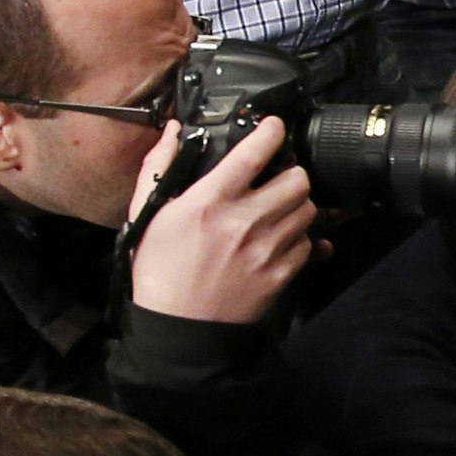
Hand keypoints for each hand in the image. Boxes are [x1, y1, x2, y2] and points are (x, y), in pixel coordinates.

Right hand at [125, 115, 319, 325]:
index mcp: (209, 202)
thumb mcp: (147, 214)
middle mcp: (244, 221)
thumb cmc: (160, 269)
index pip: (253, 153)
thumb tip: (172, 130)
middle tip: (278, 178)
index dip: (271, 132)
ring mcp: (266, 249)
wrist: (178, 327)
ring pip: (308, 209)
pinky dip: (299, 238)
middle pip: (297, 180)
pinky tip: (280, 239)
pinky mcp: (281, 274)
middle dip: (291, 173)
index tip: (275, 127)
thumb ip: (159, 167)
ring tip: (279, 209)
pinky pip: (308, 244)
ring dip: (297, 205)